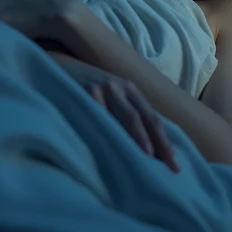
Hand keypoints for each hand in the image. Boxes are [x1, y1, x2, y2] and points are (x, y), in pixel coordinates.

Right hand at [43, 48, 180, 173]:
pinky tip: (114, 145)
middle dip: (160, 143)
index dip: (165, 140)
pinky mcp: (87, 90)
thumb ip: (124, 113)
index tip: (175, 162)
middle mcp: (120, 86)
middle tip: (172, 166)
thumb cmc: (83, 88)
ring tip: (148, 156)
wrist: (56, 66)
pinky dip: (110, 131)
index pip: (153, 118)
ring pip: (127, 116)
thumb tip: (144, 146)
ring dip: (139, 137)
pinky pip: (101, 115)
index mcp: (130, 89)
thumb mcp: (108, 96)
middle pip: (145, 118)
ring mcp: (104, 88)